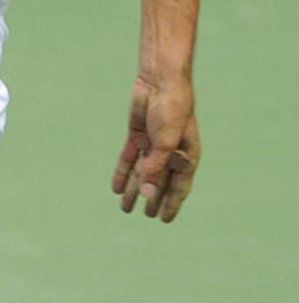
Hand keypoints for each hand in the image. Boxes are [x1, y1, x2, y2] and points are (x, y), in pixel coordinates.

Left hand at [111, 75, 199, 222]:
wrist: (160, 82)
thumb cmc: (173, 110)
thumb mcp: (165, 142)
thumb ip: (155, 168)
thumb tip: (146, 194)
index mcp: (186, 156)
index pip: (179, 186)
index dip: (172, 203)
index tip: (165, 220)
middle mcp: (170, 153)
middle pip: (158, 182)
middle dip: (151, 199)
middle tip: (145, 216)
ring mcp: (153, 144)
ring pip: (141, 172)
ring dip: (134, 189)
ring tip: (126, 208)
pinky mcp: (138, 136)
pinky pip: (129, 159)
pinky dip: (123, 173)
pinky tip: (117, 188)